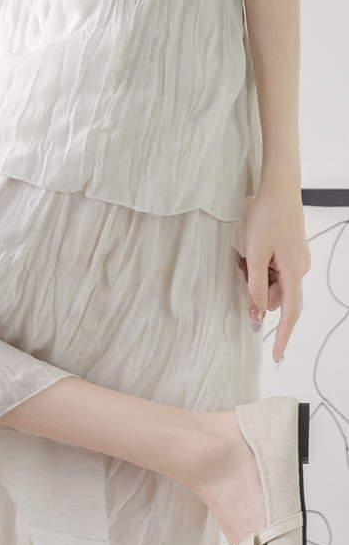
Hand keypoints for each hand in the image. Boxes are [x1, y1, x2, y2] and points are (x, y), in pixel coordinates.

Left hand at [237, 185, 310, 362]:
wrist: (279, 188)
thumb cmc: (266, 218)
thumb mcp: (254, 254)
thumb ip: (255, 286)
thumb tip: (257, 313)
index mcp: (294, 273)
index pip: (289, 314)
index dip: (281, 336)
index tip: (276, 356)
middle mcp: (300, 269)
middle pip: (275, 296)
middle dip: (257, 288)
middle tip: (244, 263)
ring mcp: (298, 261)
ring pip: (273, 282)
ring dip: (257, 274)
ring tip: (249, 252)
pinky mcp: (292, 253)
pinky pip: (275, 270)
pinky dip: (262, 265)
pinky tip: (256, 247)